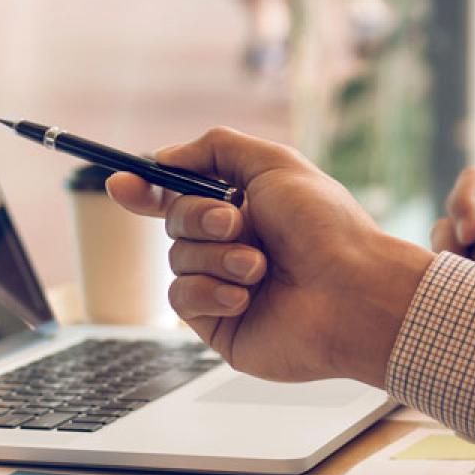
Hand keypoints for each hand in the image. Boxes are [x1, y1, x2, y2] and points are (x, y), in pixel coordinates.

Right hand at [106, 128, 430, 385]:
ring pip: (175, 260)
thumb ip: (216, 148)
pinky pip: (182, 300)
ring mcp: (223, 287)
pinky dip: (211, 291)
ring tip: (260, 268)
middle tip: (236, 223)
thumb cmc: (327, 228)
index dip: (147, 189)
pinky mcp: (219, 326)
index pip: (181, 194)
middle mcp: (231, 246)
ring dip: (216, 257)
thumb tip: (162, 157)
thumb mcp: (274, 163)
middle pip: (173, 221)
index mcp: (245, 207)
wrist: (353, 293)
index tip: (121, 184)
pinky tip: (248, 296)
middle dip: (198, 217)